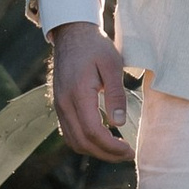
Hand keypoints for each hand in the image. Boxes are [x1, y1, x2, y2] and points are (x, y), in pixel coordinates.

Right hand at [49, 20, 132, 161]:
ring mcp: (59, 106)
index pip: (93, 132)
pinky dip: (85, 142)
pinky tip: (101, 139)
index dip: (111, 147)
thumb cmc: (95, 46)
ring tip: (116, 150)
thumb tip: (119, 123)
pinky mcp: (60, 106)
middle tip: (127, 154)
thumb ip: (116, 94)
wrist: (71, 34)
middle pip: (83, 142)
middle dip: (106, 154)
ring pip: (74, 141)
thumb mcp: (112, 64)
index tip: (129, 150)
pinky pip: (69, 133)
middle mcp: (64, 104)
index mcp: (78, 94)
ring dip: (95, 151)